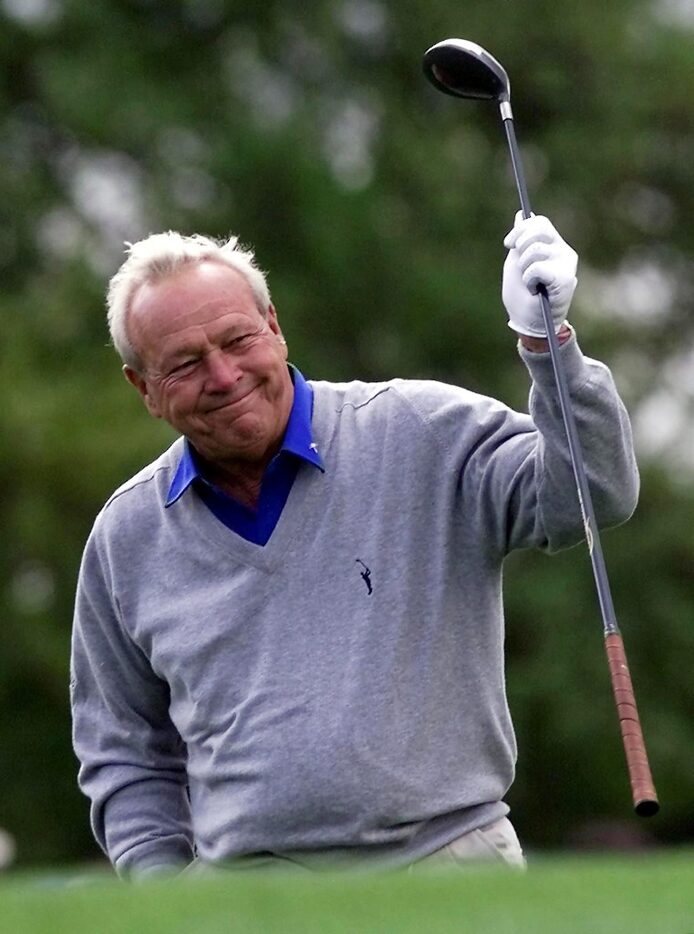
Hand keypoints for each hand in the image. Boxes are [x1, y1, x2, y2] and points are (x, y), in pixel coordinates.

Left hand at [502, 212, 577, 337]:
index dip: (521, 229)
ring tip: (530, 283)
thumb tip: (521, 214)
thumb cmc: (523, 295)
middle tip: (520, 267)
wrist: (529, 322)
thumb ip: (520, 240)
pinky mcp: (566, 278)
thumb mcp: (516, 262)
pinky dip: (529, 280)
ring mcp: (567, 264)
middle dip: (521, 247)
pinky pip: (537, 267)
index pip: (540, 222)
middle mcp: (563, 251)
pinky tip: (536, 290)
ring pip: (535, 250)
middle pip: (539, 229)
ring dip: (524, 269)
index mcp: (552, 245)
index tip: (508, 244)